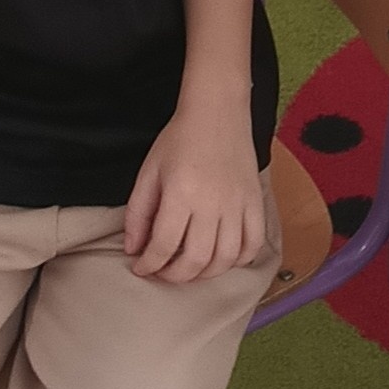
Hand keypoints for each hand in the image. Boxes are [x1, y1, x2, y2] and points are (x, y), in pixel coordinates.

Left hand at [124, 97, 265, 284]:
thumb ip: (138, 212)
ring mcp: (238, 204)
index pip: (164, 245)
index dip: (149, 264)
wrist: (217, 112)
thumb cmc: (179, 140)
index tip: (141, 267)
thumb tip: (133, 249)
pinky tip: (223, 258)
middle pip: (196, 260)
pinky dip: (240, 259)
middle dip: (175, 276)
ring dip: (206, 273)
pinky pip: (254, 243)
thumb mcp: (149, 172)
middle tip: (163, 272)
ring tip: (190, 269)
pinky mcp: (255, 202)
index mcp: (181, 194)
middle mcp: (212, 203)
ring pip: (226, 258)